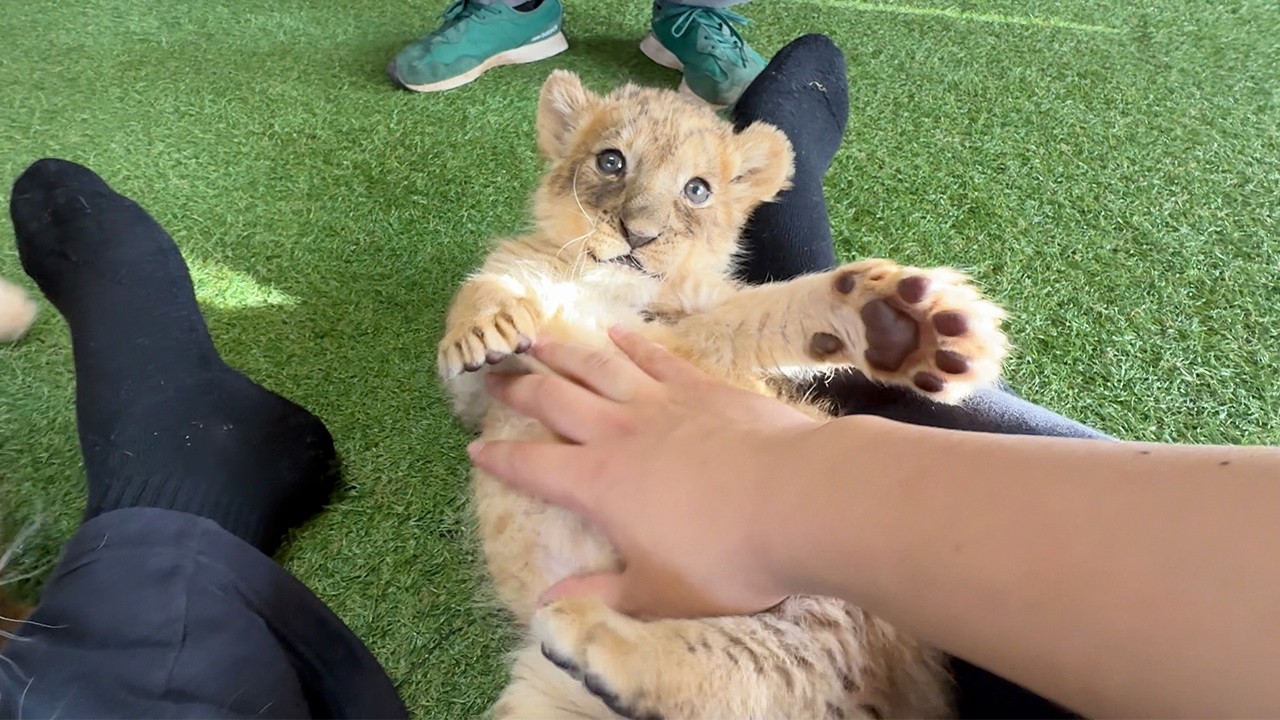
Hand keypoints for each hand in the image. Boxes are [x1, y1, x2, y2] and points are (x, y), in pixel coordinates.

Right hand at [469, 326, 824, 618]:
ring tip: (538, 338)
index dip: (500, 460)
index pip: (535, 469)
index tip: (474, 447)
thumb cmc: (725, 557)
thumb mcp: (657, 593)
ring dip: (564, 352)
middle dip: (521, 391)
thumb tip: (544, 606)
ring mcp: (662, 403)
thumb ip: (600, 593)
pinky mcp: (705, 387)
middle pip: (556, 402)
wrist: (798, 500)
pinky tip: (617, 333)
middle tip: (494, 377)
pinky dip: (632, 344)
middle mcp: (620, 434)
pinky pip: (657, 358)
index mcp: (600, 485)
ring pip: (599, 367)